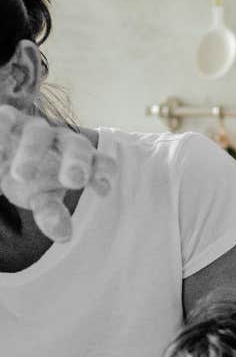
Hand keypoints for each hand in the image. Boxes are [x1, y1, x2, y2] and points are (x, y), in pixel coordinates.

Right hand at [0, 105, 114, 241]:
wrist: (1, 157)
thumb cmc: (30, 178)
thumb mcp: (40, 198)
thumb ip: (53, 214)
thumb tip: (63, 237)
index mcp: (78, 158)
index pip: (100, 161)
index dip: (104, 172)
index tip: (102, 191)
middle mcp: (60, 139)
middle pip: (77, 144)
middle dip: (78, 161)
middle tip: (74, 181)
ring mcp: (32, 127)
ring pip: (39, 133)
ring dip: (33, 152)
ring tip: (21, 176)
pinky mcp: (7, 118)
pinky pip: (6, 119)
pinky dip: (2, 131)